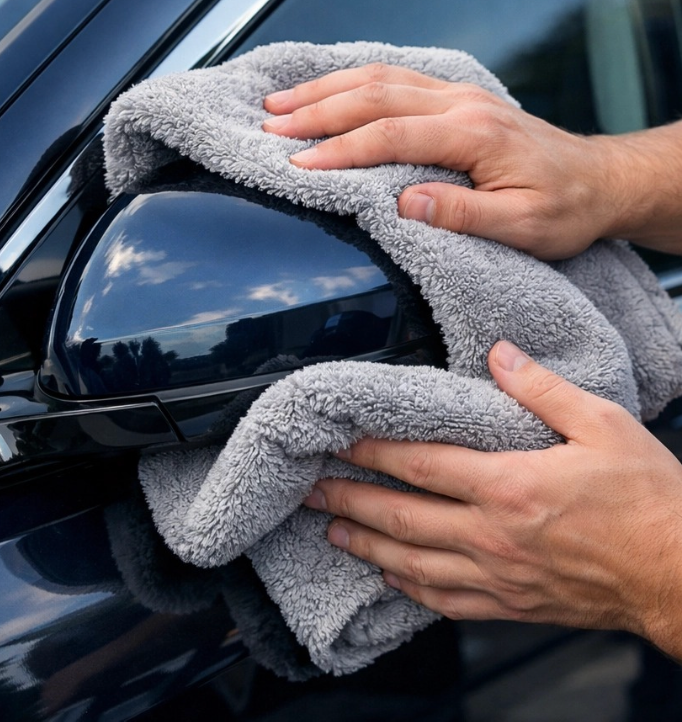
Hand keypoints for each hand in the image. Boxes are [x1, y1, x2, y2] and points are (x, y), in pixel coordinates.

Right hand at [263, 63, 681, 258]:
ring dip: (327, 88)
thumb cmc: (564, 209)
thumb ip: (462, 214)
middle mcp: (462, 104)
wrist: (600, 180)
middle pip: (375, 95)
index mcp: (473, 135)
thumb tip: (403, 204)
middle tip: (269, 126)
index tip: (296, 165)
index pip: (390, 135)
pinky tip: (327, 87)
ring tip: (281, 102)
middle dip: (317, 110)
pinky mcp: (457, 96)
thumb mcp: (523, 226)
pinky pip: (396, 76)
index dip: (339, 150)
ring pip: (380, 77)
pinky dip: (353, 79)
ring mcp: (459, 94)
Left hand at [302, 340, 681, 658]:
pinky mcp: (513, 604)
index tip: (336, 441)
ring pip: (413, 564)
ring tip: (331, 533)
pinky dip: (410, 589)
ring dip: (366, 547)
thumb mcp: (602, 423)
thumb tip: (500, 355)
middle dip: (348, 501)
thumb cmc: (649, 500)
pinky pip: (447, 601)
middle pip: (401, 517)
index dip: (370, 451)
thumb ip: (541, 388)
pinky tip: (390, 577)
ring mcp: (500, 575)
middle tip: (309, 492)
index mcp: (511, 484)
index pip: (419, 464)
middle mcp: (494, 534)